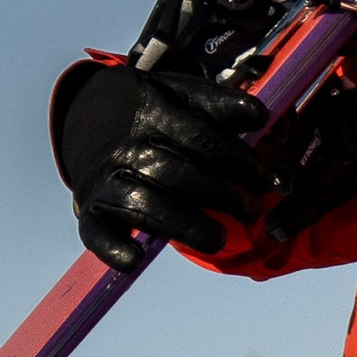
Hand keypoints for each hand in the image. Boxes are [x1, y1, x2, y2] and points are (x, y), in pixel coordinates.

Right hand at [50, 61, 272, 273]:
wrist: (92, 115)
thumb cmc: (158, 114)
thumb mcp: (186, 96)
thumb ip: (222, 105)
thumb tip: (259, 115)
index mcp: (155, 113)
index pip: (200, 138)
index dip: (236, 160)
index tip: (265, 180)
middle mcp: (129, 146)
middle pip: (177, 174)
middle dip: (221, 195)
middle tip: (252, 211)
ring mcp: (107, 179)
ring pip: (143, 204)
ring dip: (182, 225)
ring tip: (218, 241)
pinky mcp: (91, 209)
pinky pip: (96, 231)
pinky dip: (111, 247)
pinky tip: (134, 260)